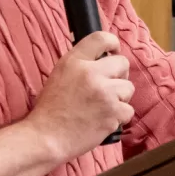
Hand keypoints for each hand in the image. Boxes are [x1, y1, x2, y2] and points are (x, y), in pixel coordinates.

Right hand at [26, 31, 134, 160]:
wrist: (46, 137)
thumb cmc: (50, 110)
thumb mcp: (60, 75)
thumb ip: (81, 66)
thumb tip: (103, 60)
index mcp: (74, 61)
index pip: (102, 38)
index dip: (113, 44)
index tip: (114, 51)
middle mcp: (91, 73)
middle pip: (123, 63)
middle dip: (119, 75)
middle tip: (108, 87)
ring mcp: (104, 93)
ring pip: (128, 88)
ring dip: (120, 98)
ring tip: (102, 107)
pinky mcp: (113, 112)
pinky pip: (128, 110)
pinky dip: (120, 117)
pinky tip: (103, 120)